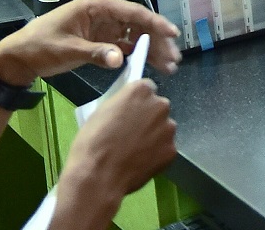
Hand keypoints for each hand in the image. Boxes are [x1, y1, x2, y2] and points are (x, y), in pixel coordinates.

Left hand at [0, 0, 181, 87]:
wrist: (21, 57)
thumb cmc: (41, 46)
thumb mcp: (68, 50)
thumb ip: (96, 53)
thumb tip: (121, 58)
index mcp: (96, 5)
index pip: (132, 12)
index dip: (155, 22)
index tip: (172, 34)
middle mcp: (103, 12)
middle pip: (138, 23)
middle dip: (157, 40)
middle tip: (173, 58)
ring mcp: (103, 25)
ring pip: (135, 34)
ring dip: (151, 48)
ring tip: (168, 66)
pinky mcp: (100, 38)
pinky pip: (125, 43)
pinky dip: (138, 53)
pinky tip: (150, 64)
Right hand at [49, 79, 177, 227]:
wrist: (98, 176)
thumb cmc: (92, 142)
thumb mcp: (102, 111)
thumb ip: (123, 103)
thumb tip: (130, 107)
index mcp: (141, 91)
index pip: (146, 88)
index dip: (137, 102)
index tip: (130, 113)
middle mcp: (160, 105)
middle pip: (158, 108)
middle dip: (148, 118)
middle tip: (132, 134)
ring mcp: (168, 129)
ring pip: (163, 129)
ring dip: (154, 136)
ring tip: (135, 151)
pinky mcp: (171, 151)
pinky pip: (164, 149)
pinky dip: (156, 154)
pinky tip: (140, 163)